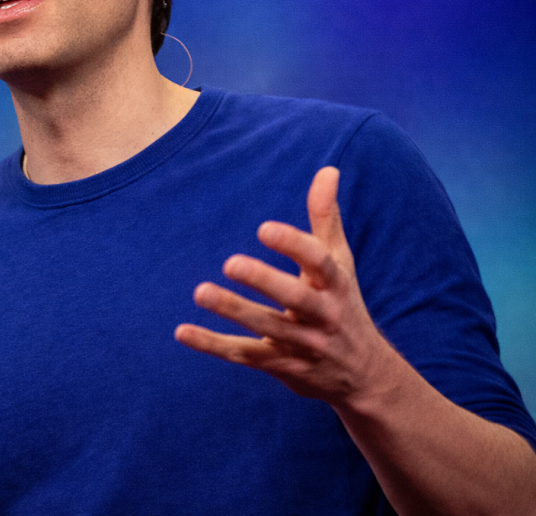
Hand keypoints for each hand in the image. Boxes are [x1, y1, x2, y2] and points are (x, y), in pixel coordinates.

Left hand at [174, 167, 393, 404]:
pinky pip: (245, 356)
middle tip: (230, 263)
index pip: (319, 262)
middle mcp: (322, 315)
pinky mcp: (281, 366)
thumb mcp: (340, 262)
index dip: (294, 245)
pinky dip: (213, 345)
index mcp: (335, 284)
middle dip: (264, 281)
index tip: (263, 229)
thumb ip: (326, 218)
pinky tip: (182, 331)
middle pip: (294, 298)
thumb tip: (328, 170)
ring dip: (233, 310)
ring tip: (200, 291)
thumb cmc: (343, 303)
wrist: (365, 375)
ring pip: (266, 327)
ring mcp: (302, 344)